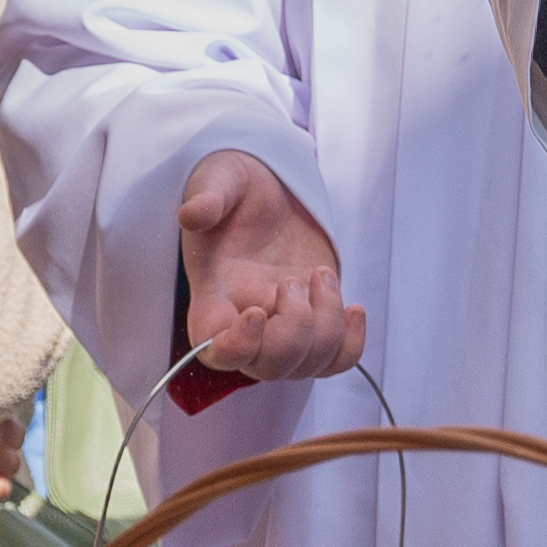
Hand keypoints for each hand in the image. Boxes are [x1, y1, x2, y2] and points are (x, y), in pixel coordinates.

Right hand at [176, 149, 364, 382]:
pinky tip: (353, 308)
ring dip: (326, 329)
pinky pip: (336, 360)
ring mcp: (283, 324)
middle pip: (267, 368)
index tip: (256, 312)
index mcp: (214, 295)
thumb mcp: (219, 178)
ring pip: (306, 367)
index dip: (238, 346)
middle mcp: (246, 319)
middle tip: (295, 280)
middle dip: (294, 332)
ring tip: (321, 276)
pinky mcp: (316, 319)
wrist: (270, 186)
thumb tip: (193, 214)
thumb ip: (207, 196)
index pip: (215, 349)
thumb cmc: (237, 185)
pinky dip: (350, 345)